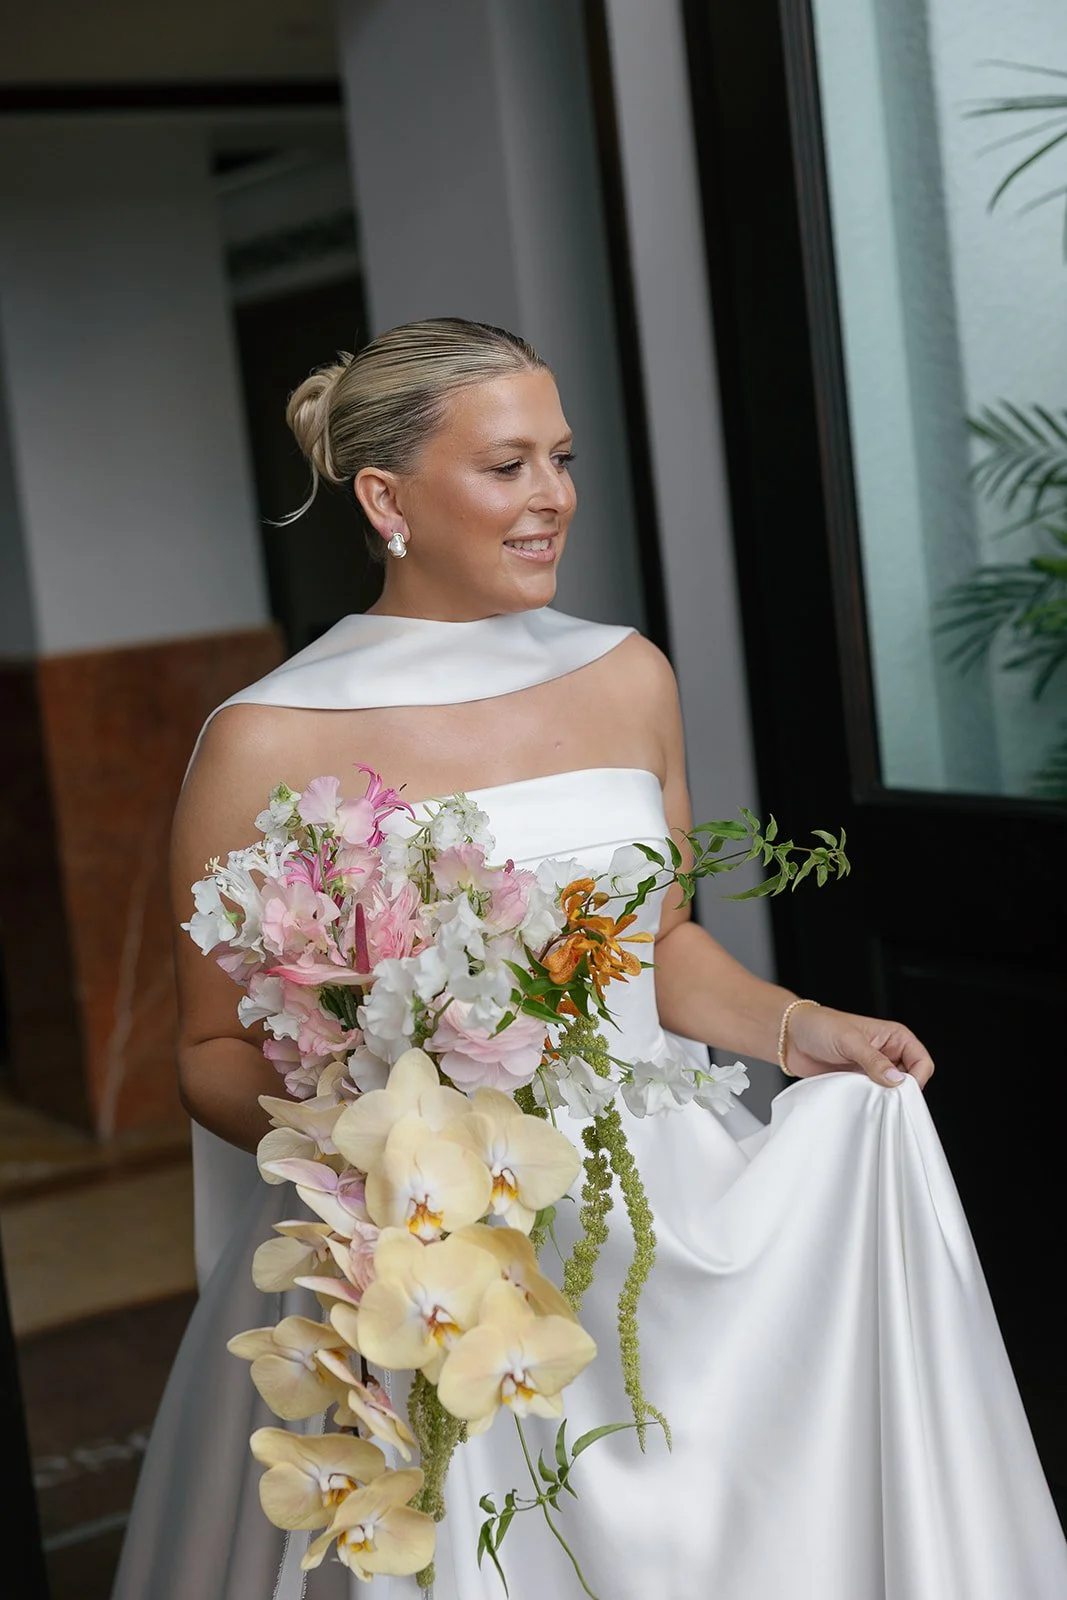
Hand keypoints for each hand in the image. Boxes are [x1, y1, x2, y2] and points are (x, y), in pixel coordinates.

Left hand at [784, 1004, 934, 1090]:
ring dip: (882, 1097)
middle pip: (910, 1080)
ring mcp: (873, 1069)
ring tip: (867, 1095)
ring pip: (891, 1091)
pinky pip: (873, 1097)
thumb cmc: (819, 1026)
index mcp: (894, 1037)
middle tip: (884, 1097)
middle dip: (899, 1091)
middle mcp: (887, 1053)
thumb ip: (873, 1060)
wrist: (790, 1037)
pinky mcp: (859, 1082)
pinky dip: (869, 1102)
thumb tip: (895, 1079)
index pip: (921, 1061)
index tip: (900, 1088)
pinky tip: (858, 1100)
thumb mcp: (849, 1040)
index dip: (916, 1077)